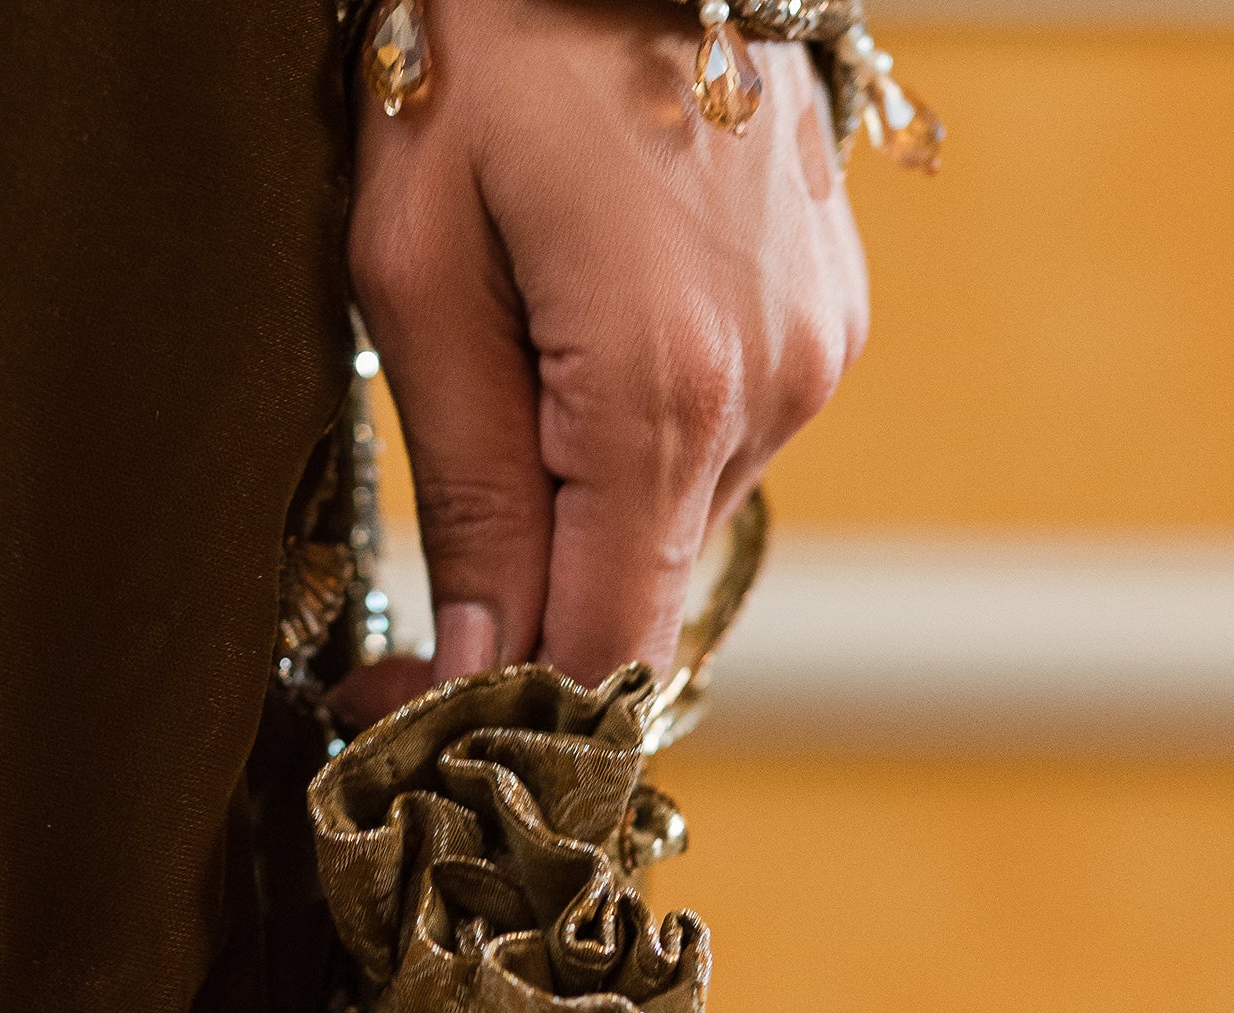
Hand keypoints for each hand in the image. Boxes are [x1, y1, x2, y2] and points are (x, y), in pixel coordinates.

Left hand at [346, 0, 868, 703]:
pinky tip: (581, 359)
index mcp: (660, 399)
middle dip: (525, 621)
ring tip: (500, 417)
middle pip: (637, 600)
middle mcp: (768, 399)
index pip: (597, 647)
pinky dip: (639, 455)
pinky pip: (721, 452)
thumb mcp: (419, 272)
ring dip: (583, 526)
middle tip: (408, 620)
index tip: (405, 725)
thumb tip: (475, 672)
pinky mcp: (828, 328)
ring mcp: (815, 362)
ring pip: (676, 530)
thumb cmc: (485, 48)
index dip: (502, 712)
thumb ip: (466, 493)